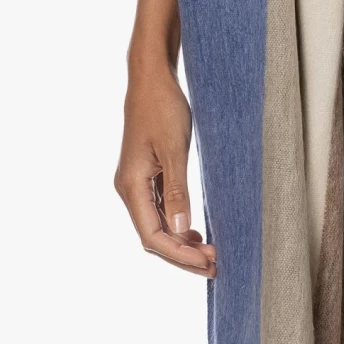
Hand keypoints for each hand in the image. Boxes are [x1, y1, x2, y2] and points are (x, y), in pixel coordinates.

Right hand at [115, 63, 216, 278]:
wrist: (151, 78)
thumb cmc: (162, 107)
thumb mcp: (174, 148)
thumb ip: (178, 190)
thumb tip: (183, 231)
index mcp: (131, 186)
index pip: (152, 237)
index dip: (180, 255)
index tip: (207, 262)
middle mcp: (129, 189)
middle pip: (153, 237)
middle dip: (183, 255)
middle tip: (215, 265)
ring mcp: (136, 183)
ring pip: (157, 226)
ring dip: (182, 242)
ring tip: (210, 254)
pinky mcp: (146, 175)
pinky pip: (160, 210)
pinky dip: (178, 225)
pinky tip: (196, 233)